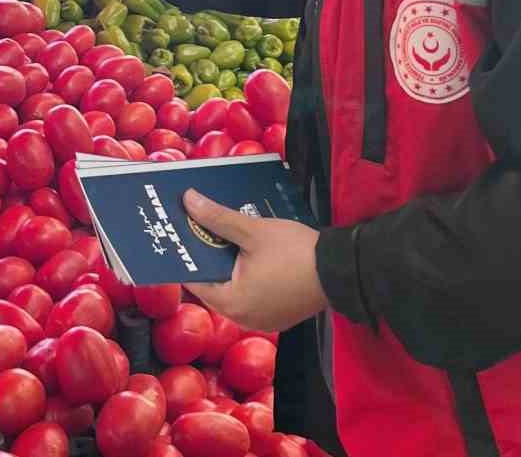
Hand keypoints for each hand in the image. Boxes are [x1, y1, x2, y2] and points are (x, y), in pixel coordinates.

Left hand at [182, 189, 327, 332]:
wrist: (341, 270)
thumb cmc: (296, 252)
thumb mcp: (253, 231)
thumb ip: (218, 218)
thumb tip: (189, 200)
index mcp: (233, 303)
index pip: (195, 281)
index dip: (186, 257)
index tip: (179, 237)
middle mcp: (244, 318)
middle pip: (214, 287)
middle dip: (208, 259)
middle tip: (199, 232)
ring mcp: (264, 320)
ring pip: (234, 291)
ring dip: (229, 268)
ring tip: (222, 240)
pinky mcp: (280, 315)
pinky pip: (253, 296)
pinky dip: (247, 279)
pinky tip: (248, 255)